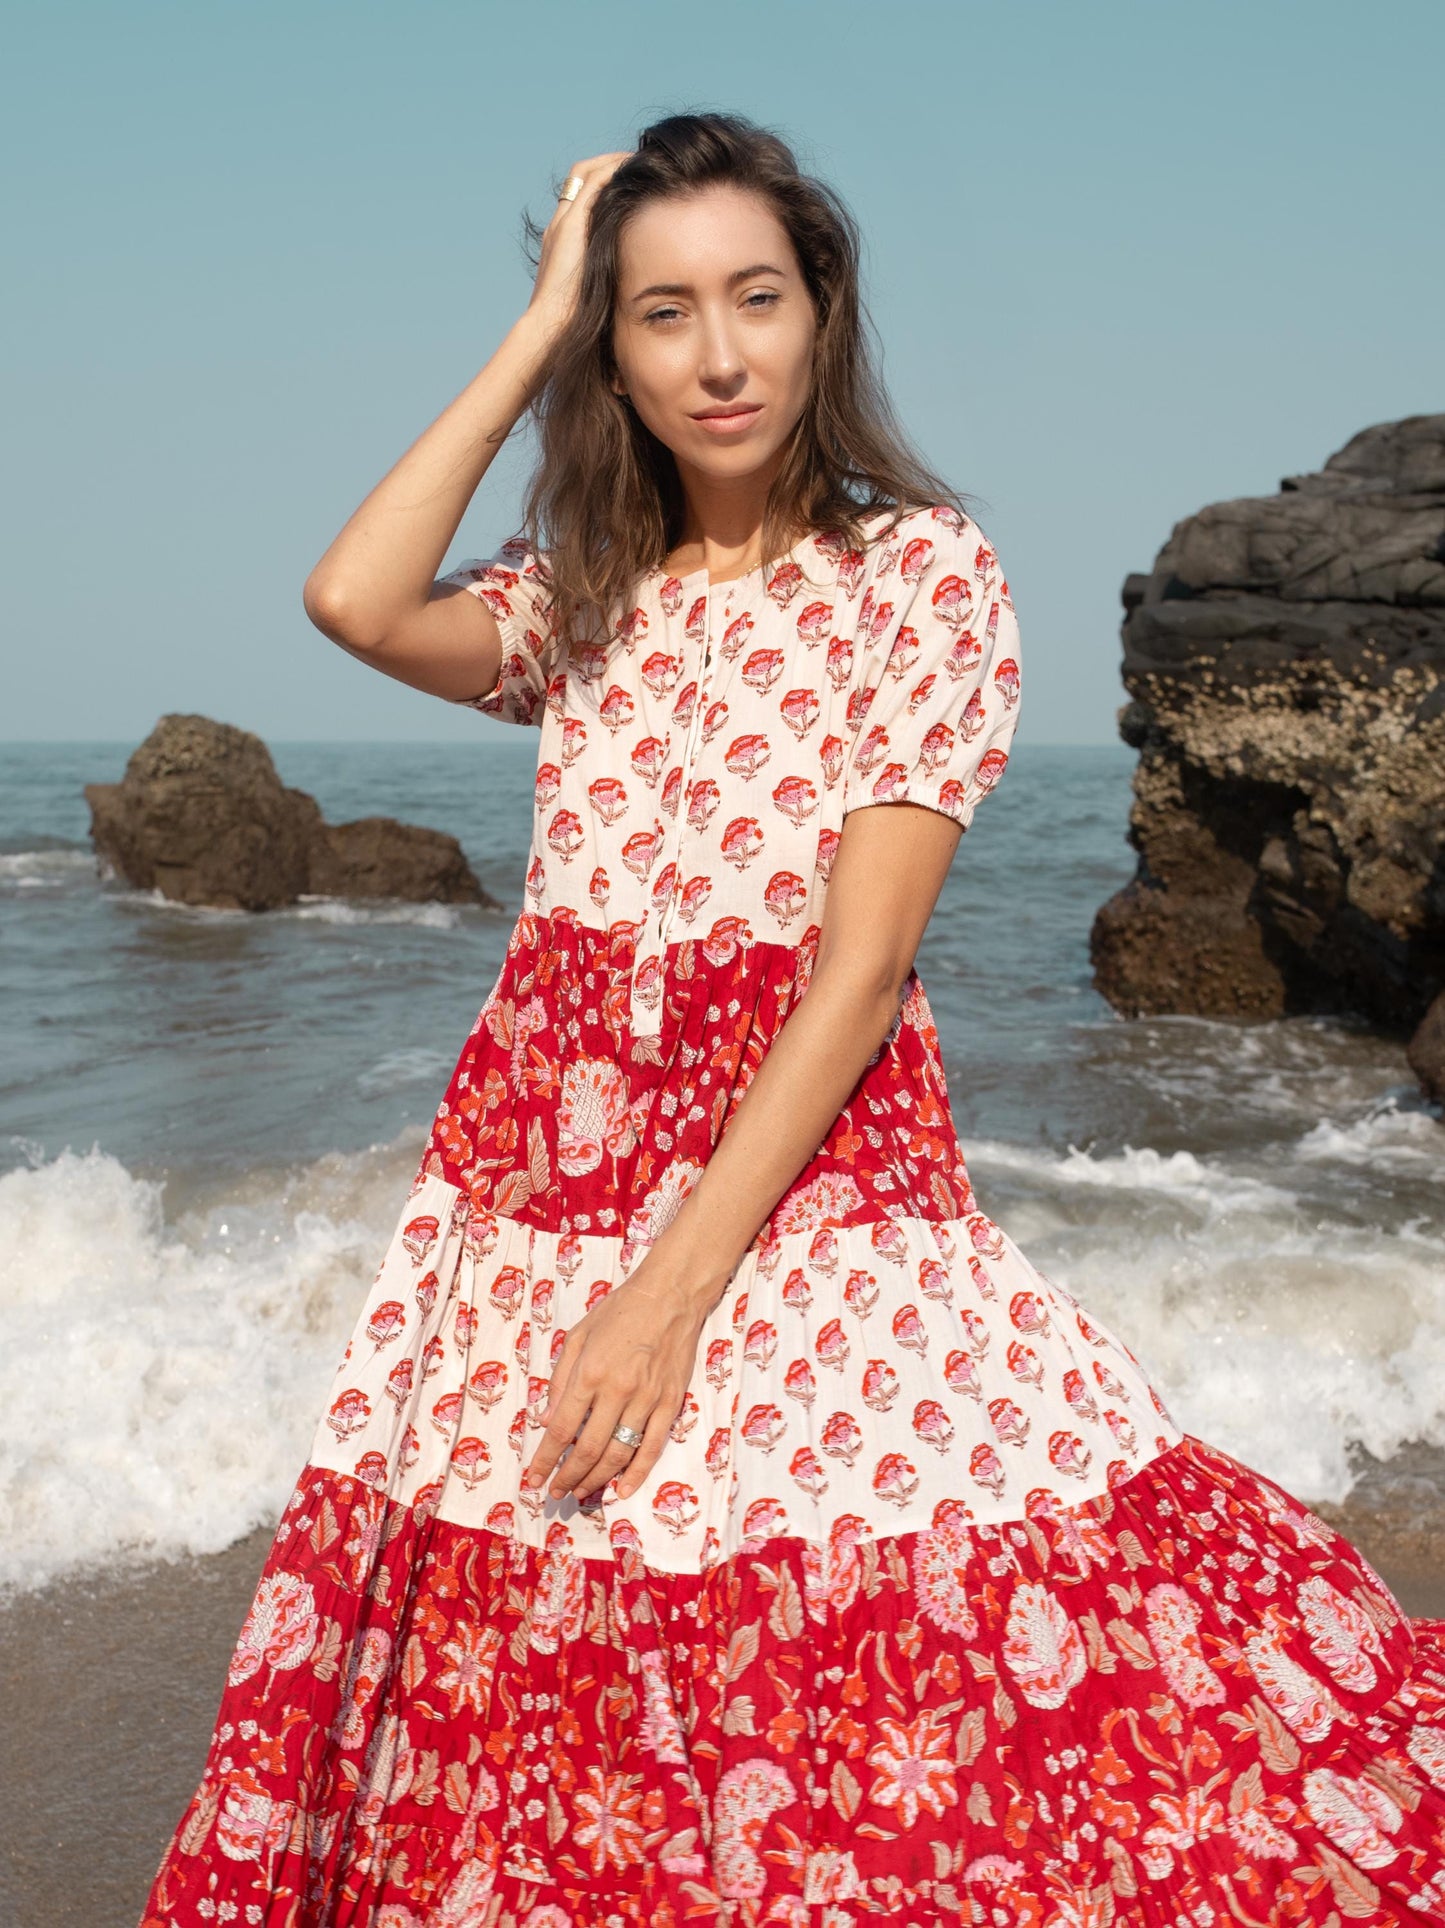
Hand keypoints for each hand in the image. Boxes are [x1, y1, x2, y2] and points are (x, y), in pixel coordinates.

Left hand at [522, 1257, 715, 1504]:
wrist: (671, 1295)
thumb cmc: (619, 1311)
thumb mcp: (578, 1336)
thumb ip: (560, 1380)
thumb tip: (544, 1421)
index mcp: (589, 1372)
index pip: (561, 1428)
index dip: (545, 1459)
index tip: (534, 1479)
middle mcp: (617, 1390)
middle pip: (588, 1448)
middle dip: (568, 1475)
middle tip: (555, 1493)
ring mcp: (647, 1399)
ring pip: (619, 1453)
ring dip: (597, 1479)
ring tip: (581, 1492)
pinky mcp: (671, 1403)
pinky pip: (652, 1446)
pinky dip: (637, 1473)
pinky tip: (622, 1490)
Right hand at [523, 150, 632, 351]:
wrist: (549, 328)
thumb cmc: (571, 325)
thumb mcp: (591, 298)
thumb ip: (604, 286)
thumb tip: (630, 297)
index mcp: (562, 241)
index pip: (582, 199)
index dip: (606, 186)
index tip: (632, 186)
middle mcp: (559, 225)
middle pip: (581, 178)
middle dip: (610, 166)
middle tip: (638, 165)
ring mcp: (563, 222)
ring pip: (586, 173)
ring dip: (614, 162)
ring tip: (640, 160)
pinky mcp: (572, 224)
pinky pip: (595, 183)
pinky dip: (615, 171)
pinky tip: (637, 171)